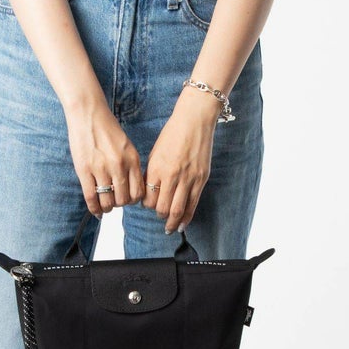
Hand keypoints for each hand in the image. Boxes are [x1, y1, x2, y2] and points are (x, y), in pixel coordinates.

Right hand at [64, 97, 144, 217]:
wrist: (88, 114)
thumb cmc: (107, 129)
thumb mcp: (126, 146)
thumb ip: (130, 166)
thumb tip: (130, 189)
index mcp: (132, 160)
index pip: (138, 192)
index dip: (133, 200)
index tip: (127, 198)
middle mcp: (118, 166)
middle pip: (123, 200)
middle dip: (119, 204)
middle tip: (114, 201)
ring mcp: (101, 169)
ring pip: (107, 201)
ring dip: (107, 208)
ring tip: (104, 206)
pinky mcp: (84, 170)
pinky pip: (91, 197)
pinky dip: (94, 208)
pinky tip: (95, 211)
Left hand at [141, 86, 220, 232]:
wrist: (195, 121)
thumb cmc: (172, 135)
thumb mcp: (155, 153)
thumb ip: (152, 174)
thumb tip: (150, 193)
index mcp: (157, 168)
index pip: (148, 198)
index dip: (147, 205)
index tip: (148, 204)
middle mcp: (172, 176)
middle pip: (162, 208)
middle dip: (159, 215)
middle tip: (159, 216)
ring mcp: (188, 178)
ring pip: (177, 210)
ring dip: (172, 222)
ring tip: (169, 227)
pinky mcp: (201, 179)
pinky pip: (192, 204)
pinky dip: (186, 218)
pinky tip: (182, 224)